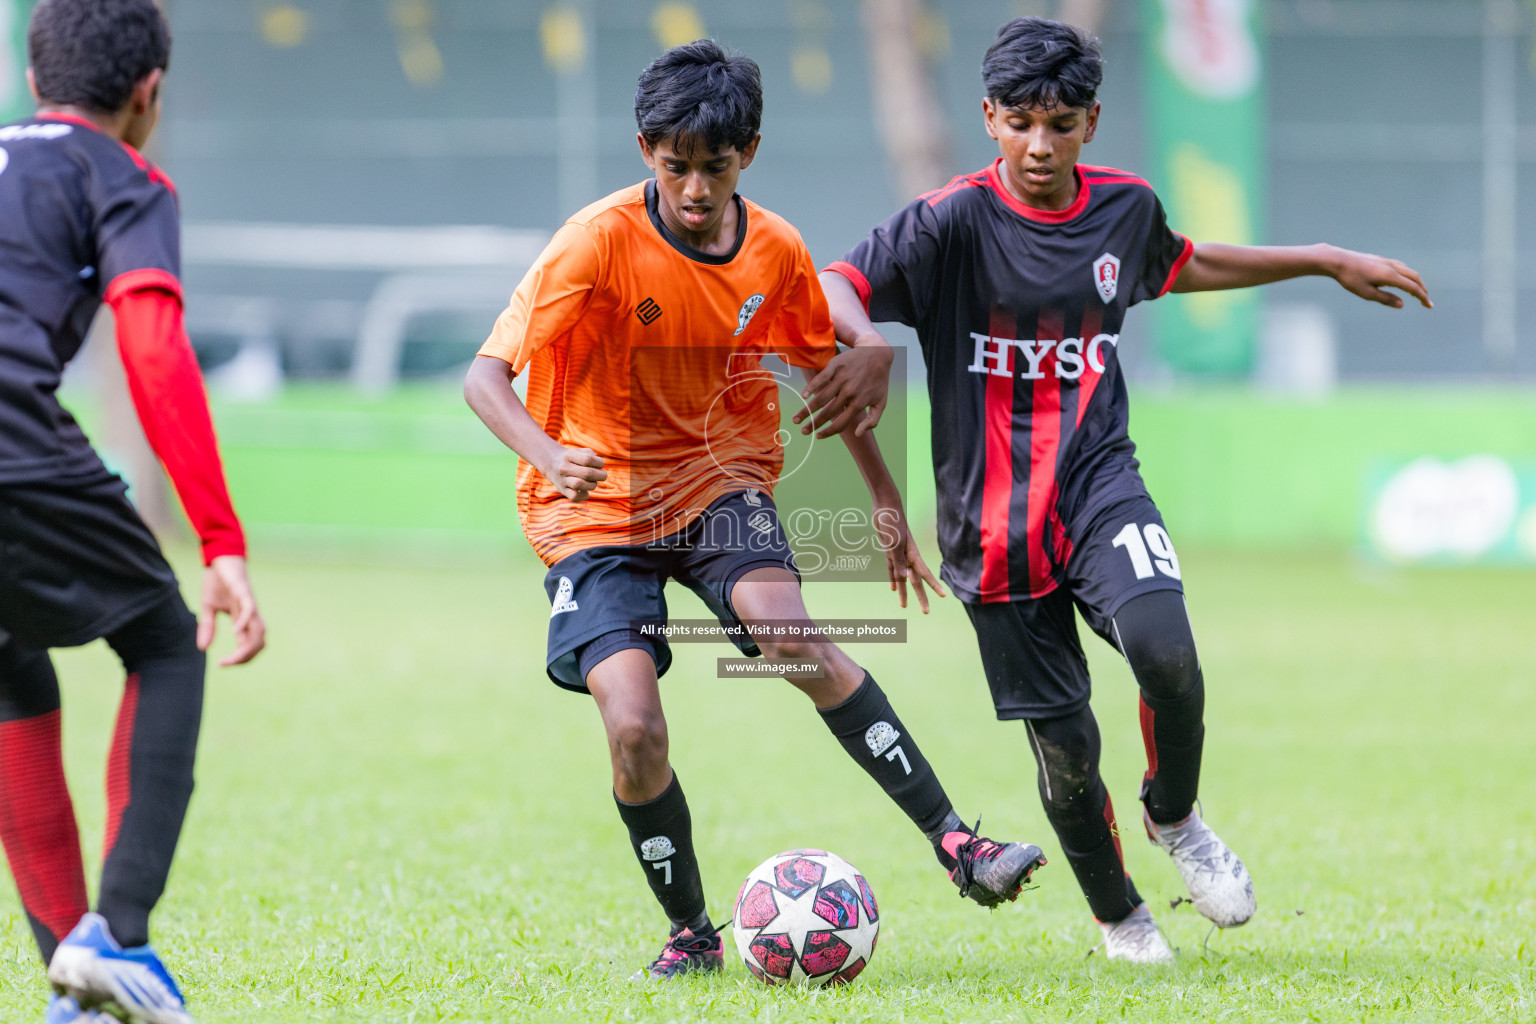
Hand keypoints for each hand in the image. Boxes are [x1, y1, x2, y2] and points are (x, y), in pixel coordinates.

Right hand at [198, 555, 265, 666]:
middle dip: (247, 656)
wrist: (221, 558)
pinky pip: (249, 610)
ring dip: (250, 646)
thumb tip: (202, 649)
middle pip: (258, 641)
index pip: (247, 644)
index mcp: (242, 620)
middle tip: (229, 663)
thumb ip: (208, 627)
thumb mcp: (208, 608)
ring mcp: (249, 604)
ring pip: (259, 630)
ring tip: (236, 656)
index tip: (221, 664)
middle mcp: (249, 615)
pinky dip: (245, 622)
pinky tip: (235, 631)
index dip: (239, 658)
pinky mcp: (244, 592)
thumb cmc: (218, 582)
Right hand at [541, 444, 606, 500]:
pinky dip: (584, 495)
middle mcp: (564, 468)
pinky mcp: (562, 491)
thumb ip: (592, 456)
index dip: (599, 463)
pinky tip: (585, 490)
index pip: (588, 460)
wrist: (552, 465)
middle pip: (587, 473)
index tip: (600, 465)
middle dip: (600, 475)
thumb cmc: (573, 458)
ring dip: (592, 485)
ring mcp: (562, 480)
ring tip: (593, 482)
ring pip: (579, 485)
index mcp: (569, 455)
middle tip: (602, 475)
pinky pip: (574, 497)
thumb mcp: (580, 451)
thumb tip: (598, 469)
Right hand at [793, 340, 893, 438]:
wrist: (878, 353)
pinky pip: (820, 379)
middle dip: (812, 424)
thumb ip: (872, 421)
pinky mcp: (836, 367)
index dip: (828, 432)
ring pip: (820, 399)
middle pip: (826, 413)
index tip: (818, 436)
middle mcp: (849, 393)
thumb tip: (858, 434)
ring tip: (796, 419)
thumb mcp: (881, 402)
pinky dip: (810, 388)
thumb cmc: (879, 380)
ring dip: (806, 411)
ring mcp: (841, 380)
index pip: (840, 424)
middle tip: (802, 431)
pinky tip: (803, 395)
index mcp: (859, 403)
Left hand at [873, 496, 945, 613]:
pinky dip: (892, 579)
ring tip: (903, 606)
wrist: (885, 507)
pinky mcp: (889, 551)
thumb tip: (905, 578)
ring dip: (903, 591)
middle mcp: (907, 557)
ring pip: (902, 578)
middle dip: (920, 597)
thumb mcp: (894, 543)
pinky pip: (892, 569)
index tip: (944, 597)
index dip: (934, 586)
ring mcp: (898, 554)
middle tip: (926, 612)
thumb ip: (899, 561)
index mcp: (912, 555)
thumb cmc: (892, 522)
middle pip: (915, 581)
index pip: (925, 574)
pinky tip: (892, 588)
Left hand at [1329, 246, 1431, 308]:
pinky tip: (1401, 279)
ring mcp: (1386, 261)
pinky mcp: (1380, 259)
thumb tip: (1402, 304)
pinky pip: (1399, 266)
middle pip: (1414, 277)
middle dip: (1422, 289)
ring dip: (1414, 281)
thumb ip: (1385, 298)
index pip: (1412, 287)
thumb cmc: (1350, 279)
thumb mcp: (1367, 293)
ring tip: (1414, 292)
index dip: (1422, 297)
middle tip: (1425, 300)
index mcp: (1390, 276)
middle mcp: (1392, 266)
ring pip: (1407, 270)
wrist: (1337, 260)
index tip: (1429, 305)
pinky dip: (1406, 274)